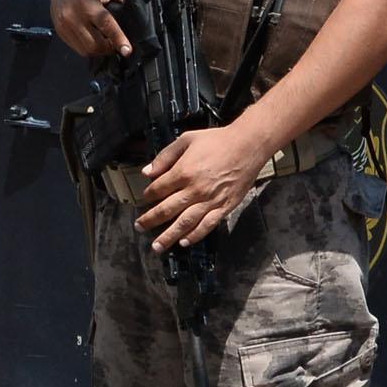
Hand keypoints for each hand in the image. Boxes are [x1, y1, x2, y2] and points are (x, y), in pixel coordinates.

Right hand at [48, 0, 126, 58]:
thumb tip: (132, 18)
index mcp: (87, 3)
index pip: (106, 25)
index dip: (118, 40)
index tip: (127, 50)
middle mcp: (73, 16)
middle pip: (94, 44)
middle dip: (109, 48)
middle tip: (117, 44)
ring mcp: (64, 25)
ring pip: (85, 50)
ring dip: (99, 50)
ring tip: (106, 43)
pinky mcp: (60, 30)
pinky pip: (76, 47)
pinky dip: (88, 47)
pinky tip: (94, 39)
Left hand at [136, 121, 273, 249]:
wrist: (247, 145)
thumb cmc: (217, 140)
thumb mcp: (187, 140)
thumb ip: (165, 156)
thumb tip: (147, 172)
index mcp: (183, 172)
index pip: (158, 189)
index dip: (148, 195)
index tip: (144, 199)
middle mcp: (194, 190)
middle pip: (167, 210)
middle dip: (150, 220)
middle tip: (139, 228)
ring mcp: (210, 201)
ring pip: (184, 223)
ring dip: (169, 236)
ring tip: (157, 246)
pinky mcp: (224, 207)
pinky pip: (207, 225)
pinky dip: (195, 235)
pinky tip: (184, 242)